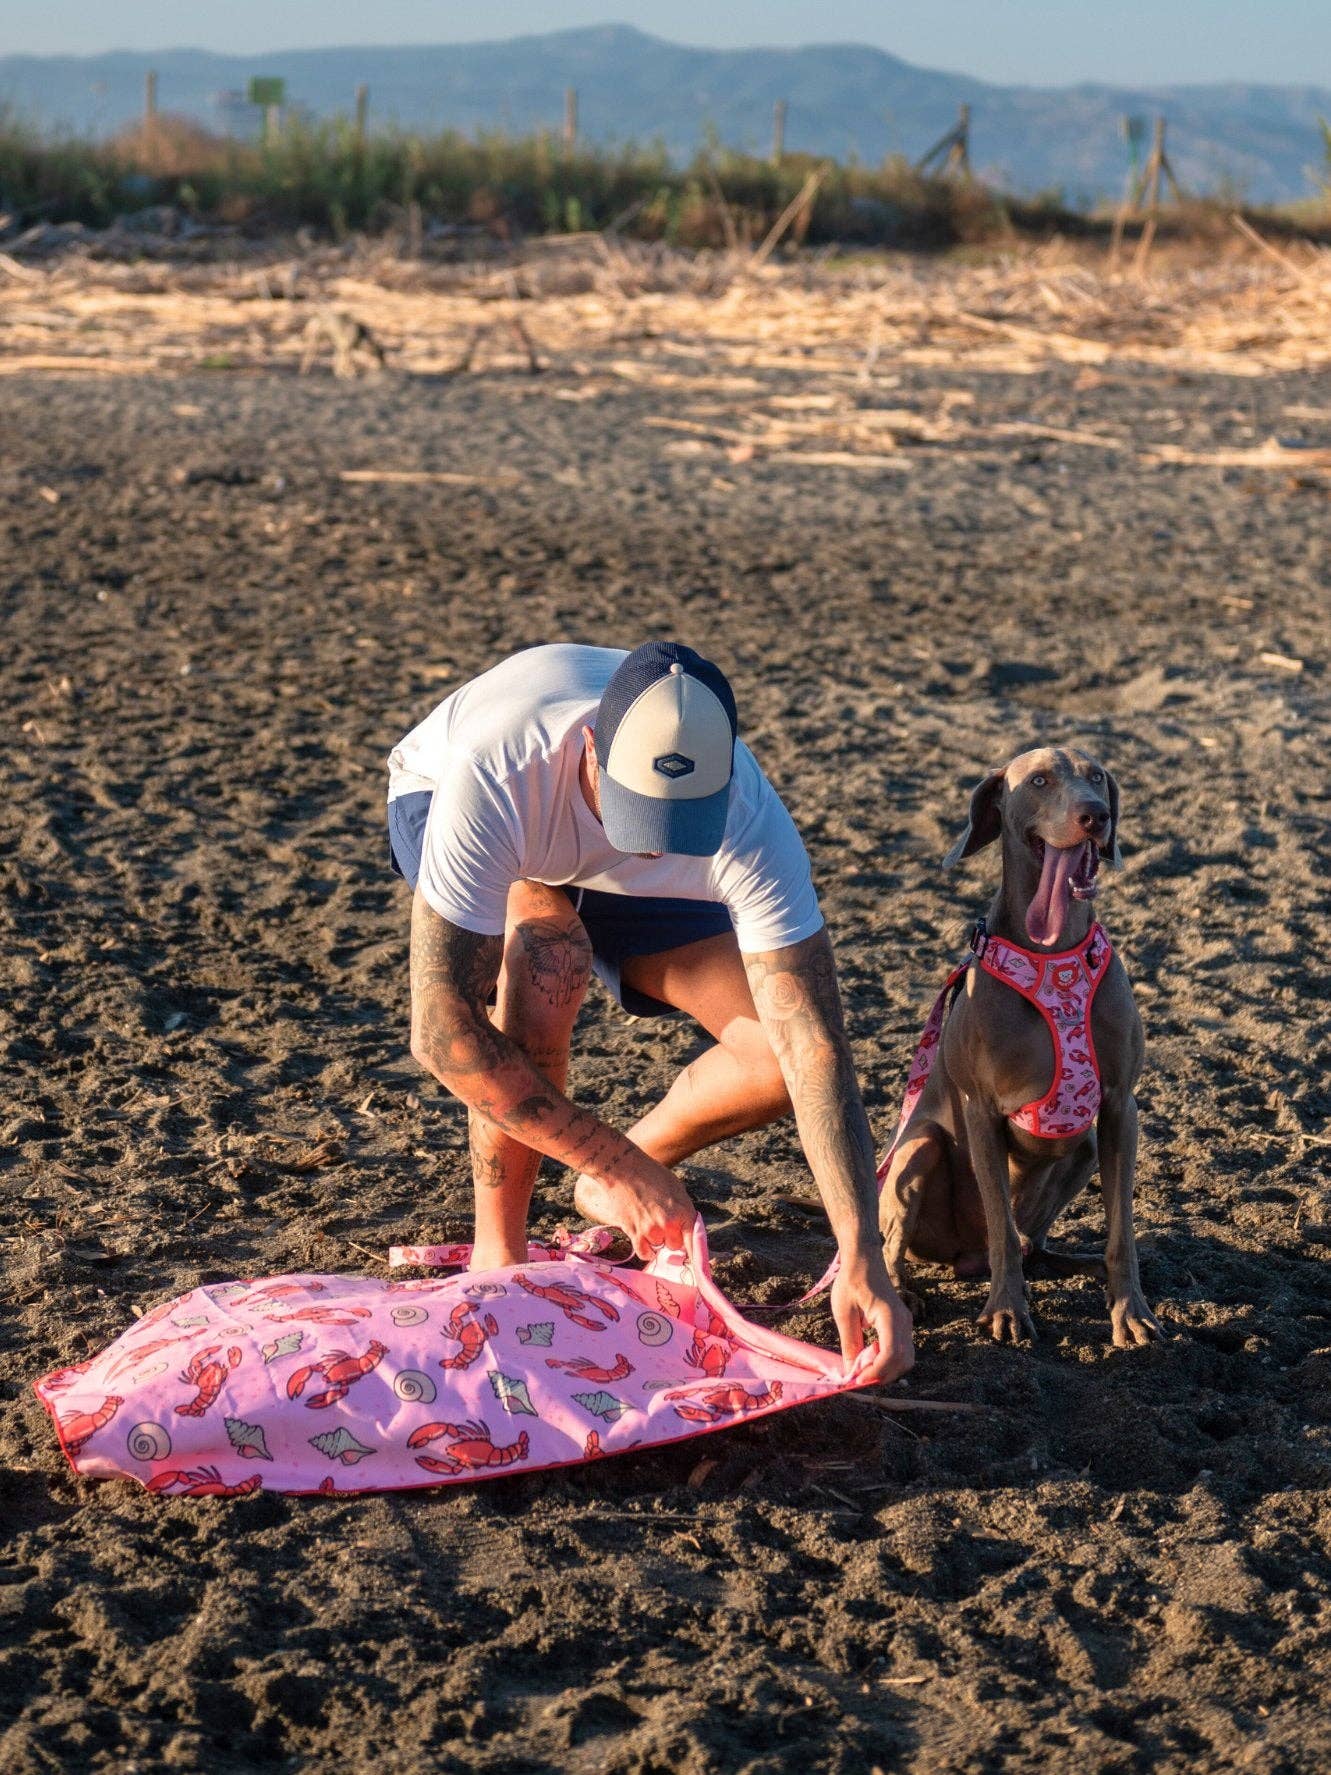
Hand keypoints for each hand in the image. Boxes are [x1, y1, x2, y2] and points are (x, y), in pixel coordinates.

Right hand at [573, 1149, 694, 1261]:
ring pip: (659, 1247)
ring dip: (656, 1239)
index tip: (699, 1265)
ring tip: (649, 1222)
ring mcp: (650, 1230)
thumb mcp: (676, 1187)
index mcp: (682, 1211)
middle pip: (676, 1245)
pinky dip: (646, 1250)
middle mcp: (668, 1224)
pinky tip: (645, 1241)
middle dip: (672, 1237)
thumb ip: (683, 1209)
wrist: (623, 1169)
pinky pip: (644, 1252)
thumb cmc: (650, 1173)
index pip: (694, 1241)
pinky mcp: (634, 1233)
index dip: (697, 1254)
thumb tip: (687, 1225)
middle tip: (664, 1224)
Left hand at [831, 1248, 914, 1383]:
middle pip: (903, 1361)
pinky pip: (902, 1350)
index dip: (876, 1372)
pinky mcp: (903, 1324)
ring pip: (906, 1359)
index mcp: (890, 1316)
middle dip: (882, 1375)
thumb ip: (849, 1342)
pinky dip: (888, 1360)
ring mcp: (906, 1323)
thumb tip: (850, 1371)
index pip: (892, 1354)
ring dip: (886, 1370)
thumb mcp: (844, 1312)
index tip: (857, 1379)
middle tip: (858, 1376)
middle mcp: (904, 1321)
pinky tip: (868, 1356)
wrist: (864, 1259)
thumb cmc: (851, 1280)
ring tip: (863, 1367)